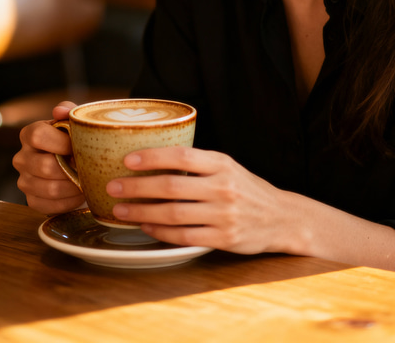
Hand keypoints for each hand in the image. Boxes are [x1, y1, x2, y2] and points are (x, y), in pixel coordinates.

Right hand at [12, 102, 84, 214]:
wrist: (76, 160)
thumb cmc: (75, 137)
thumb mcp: (74, 121)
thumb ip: (69, 111)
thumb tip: (60, 110)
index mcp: (29, 134)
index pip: (38, 136)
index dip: (61, 142)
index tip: (78, 146)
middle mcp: (21, 157)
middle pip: (45, 166)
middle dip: (71, 168)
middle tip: (89, 167)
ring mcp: (24, 181)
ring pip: (49, 189)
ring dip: (73, 186)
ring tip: (87, 180)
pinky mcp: (31, 200)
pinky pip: (50, 206)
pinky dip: (69, 202)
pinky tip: (80, 194)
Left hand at [106, 147, 294, 254]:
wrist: (281, 218)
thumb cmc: (247, 190)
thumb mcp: (228, 168)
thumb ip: (199, 164)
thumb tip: (154, 159)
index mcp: (222, 164)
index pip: (182, 155)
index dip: (153, 157)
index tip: (127, 159)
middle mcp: (223, 188)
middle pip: (172, 186)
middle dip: (137, 186)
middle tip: (112, 185)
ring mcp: (223, 215)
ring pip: (173, 213)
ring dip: (142, 211)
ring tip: (120, 209)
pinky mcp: (223, 238)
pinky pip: (183, 236)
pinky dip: (160, 231)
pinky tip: (145, 226)